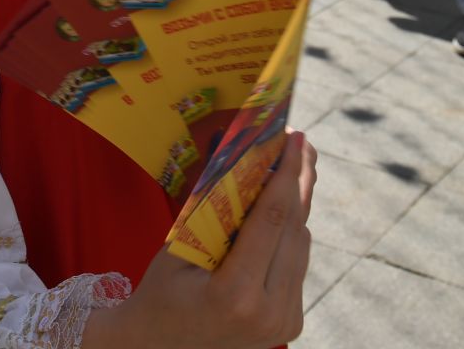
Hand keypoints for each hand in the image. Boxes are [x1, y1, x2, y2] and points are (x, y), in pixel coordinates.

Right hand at [87, 133, 316, 348]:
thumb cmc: (160, 293)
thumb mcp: (178, 248)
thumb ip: (214, 211)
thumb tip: (246, 158)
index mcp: (235, 295)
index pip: (272, 220)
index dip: (287, 173)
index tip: (296, 139)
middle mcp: (269, 313)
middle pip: (295, 230)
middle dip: (299, 181)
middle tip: (302, 142)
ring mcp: (284, 323)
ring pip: (301, 246)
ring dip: (298, 206)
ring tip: (293, 168)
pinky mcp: (291, 324)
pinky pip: (296, 265)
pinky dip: (290, 234)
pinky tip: (283, 209)